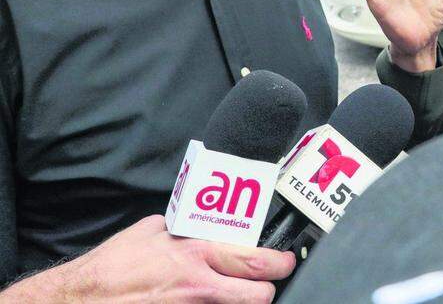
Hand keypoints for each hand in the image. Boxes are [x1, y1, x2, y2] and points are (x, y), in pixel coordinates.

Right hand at [1, 215, 293, 302]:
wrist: (79, 300)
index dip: (279, 262)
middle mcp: (198, 287)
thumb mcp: (152, 231)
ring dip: (242, 302)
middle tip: (270, 281)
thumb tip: (203, 223)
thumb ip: (185, 229)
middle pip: (259, 296)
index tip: (285, 260)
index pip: (256, 260)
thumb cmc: (111, 266)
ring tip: (238, 292)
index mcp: (196, 255)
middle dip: (269, 288)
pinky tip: (211, 302)